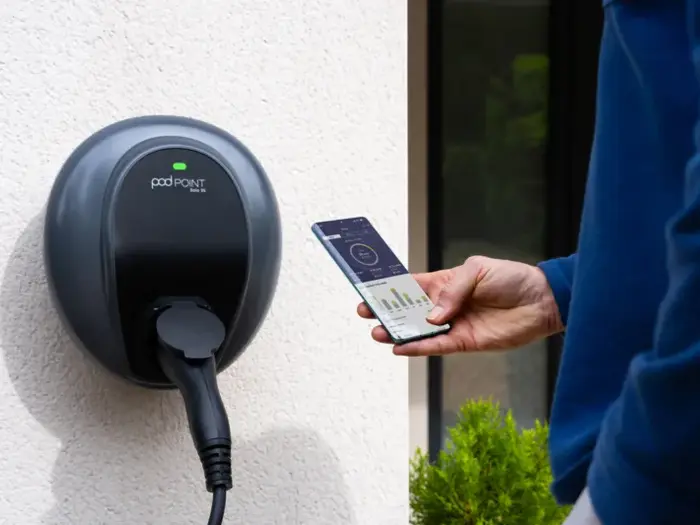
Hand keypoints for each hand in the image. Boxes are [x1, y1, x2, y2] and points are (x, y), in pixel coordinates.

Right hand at [357, 256, 562, 355]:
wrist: (541, 300)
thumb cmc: (511, 278)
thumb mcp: (477, 271)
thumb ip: (452, 290)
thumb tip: (432, 316)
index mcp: (444, 283)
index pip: (410, 286)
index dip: (390, 289)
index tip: (370, 290)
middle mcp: (444, 306)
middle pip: (408, 311)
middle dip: (386, 312)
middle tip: (366, 313)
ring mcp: (452, 325)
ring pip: (418, 331)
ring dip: (397, 332)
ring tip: (378, 332)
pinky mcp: (463, 342)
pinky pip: (436, 347)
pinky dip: (418, 348)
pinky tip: (400, 347)